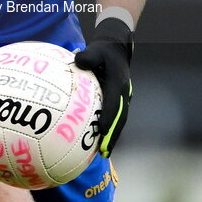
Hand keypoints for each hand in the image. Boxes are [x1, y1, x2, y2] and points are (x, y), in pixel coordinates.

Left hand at [74, 17, 133, 157]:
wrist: (117, 49)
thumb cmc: (104, 51)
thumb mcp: (96, 50)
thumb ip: (88, 56)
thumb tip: (77, 61)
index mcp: (118, 83)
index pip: (114, 103)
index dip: (109, 117)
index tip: (102, 130)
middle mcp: (124, 93)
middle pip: (120, 118)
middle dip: (113, 135)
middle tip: (104, 151)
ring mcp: (124, 98)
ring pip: (120, 120)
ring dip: (113, 136)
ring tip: (105, 152)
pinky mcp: (120, 101)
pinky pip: (116, 117)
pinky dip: (111, 130)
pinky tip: (101, 140)